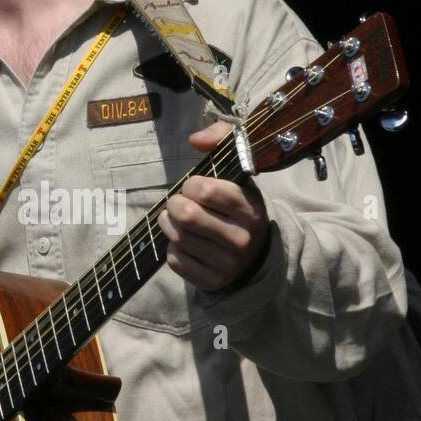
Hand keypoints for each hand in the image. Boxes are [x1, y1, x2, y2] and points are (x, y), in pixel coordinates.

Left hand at [156, 118, 270, 292]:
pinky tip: (182, 241)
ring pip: (179, 237)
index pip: (208, 191)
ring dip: (168, 223)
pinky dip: (172, 247)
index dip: (191, 185)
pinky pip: (175, 260)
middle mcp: (242, 239)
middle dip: (175, 204)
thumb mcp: (238, 174)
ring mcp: (227, 264)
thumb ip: (222, 142)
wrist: (252, 255)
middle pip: (188, 215)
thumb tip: (195, 139)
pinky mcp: (211, 281)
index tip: (192, 187)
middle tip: (177, 202)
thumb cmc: (236, 206)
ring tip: (174, 218)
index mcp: (252, 210)